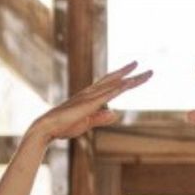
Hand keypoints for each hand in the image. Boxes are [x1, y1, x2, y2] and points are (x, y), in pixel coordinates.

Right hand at [28, 61, 151, 144]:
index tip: (134, 73)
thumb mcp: (86, 123)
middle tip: (143, 66)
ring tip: (148, 73)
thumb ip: (101, 118)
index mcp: (89, 98)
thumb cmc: (62, 127)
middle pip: (113, 80)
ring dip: (132, 79)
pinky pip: (108, 94)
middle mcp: (90, 93)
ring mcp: (90, 97)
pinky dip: (119, 88)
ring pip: (115, 85)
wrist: (46, 128)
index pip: (109, 85)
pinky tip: (129, 83)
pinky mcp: (89, 104)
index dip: (122, 78)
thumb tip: (116, 113)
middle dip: (129, 73)